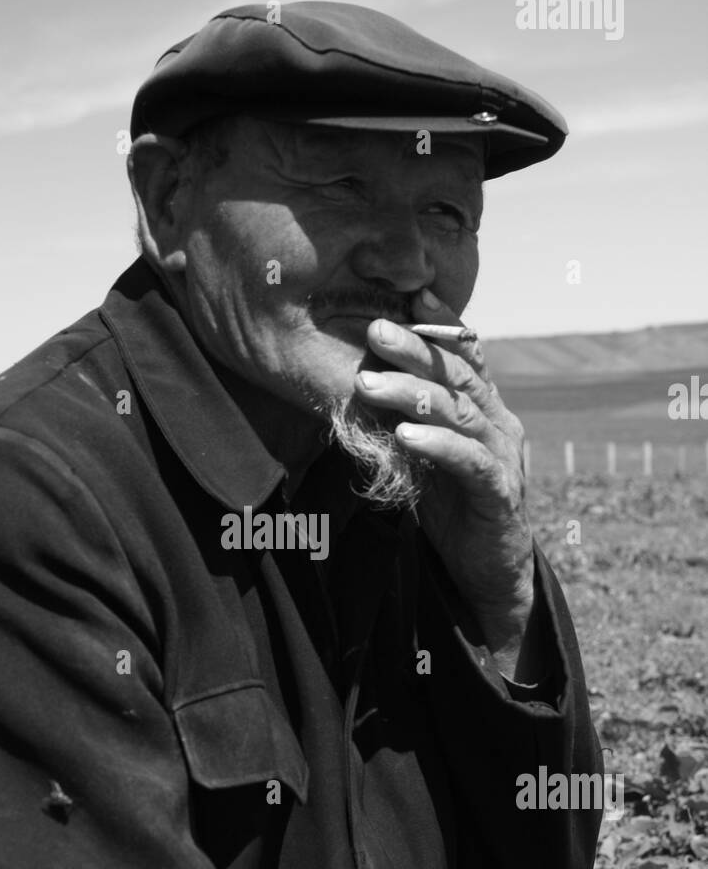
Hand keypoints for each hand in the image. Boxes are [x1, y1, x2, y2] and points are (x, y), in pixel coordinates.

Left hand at [354, 290, 535, 670]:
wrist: (490, 572)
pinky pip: (470, 462)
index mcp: (486, 410)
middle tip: (374, 330)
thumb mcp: (428, 456)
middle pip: (459, 376)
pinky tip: (405, 435)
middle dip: (416, 349)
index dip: (442, 323)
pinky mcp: (500, 495)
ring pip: (461, 413)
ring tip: (370, 383)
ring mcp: (504, 458)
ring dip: (413, 394)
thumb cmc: (455, 510)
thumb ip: (411, 420)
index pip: (467, 356)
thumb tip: (364, 384)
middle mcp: (501, 425)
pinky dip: (438, 445)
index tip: (409, 295)